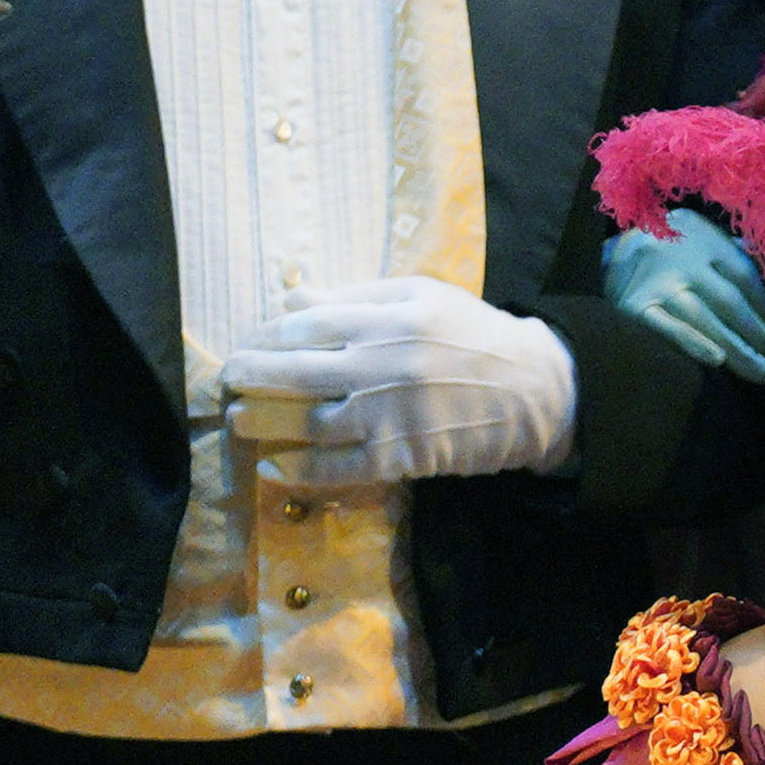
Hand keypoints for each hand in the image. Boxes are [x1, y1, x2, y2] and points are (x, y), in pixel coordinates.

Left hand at [219, 278, 579, 490]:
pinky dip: (298, 468)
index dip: (265, 336)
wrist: (535, 390)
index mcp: (386, 318)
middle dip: (250, 377)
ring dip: (263, 422)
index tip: (248, 344)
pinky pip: (337, 467)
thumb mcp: (421, 295)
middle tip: (229, 381)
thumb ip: (356, 295)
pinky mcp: (402, 456)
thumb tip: (291, 299)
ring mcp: (389, 414)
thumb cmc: (475, 335)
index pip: (304, 325)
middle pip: (294, 372)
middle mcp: (381, 364)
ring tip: (239, 420)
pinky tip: (272, 465)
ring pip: (307, 422)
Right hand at [602, 205, 764, 383]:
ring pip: (704, 318)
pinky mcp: (635, 306)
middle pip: (731, 303)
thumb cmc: (681, 253)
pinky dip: (692, 344)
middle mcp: (684, 260)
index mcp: (708, 242)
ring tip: (760, 373)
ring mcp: (659, 284)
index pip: (748, 282)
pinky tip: (716, 361)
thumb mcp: (710, 243)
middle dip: (761, 338)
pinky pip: (667, 329)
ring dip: (736, 348)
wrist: (619, 252)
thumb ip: (743, 261)